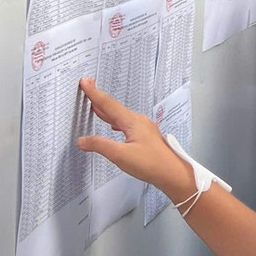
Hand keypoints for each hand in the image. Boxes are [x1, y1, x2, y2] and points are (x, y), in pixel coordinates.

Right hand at [76, 77, 194, 201]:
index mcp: (132, 121)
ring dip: (107, 110)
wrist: (173, 173)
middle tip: (88, 87)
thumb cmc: (151, 164)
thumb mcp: (121, 155)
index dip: (94, 93)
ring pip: (120, 115)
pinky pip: (126, 123)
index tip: (85, 82)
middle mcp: (138, 121)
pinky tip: (114, 125)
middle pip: (114, 107)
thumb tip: (82, 140)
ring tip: (95, 105)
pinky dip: (115, 120)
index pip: (108, 104)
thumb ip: (100, 146)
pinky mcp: (145, 136)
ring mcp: (143, 128)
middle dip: (99, 98)